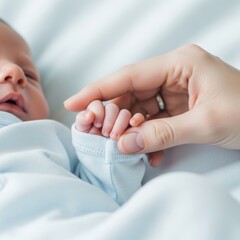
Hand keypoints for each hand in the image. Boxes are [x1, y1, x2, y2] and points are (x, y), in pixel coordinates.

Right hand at [65, 44, 239, 165]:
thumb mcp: (204, 124)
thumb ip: (162, 135)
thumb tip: (124, 145)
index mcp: (179, 64)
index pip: (129, 76)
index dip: (98, 90)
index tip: (74, 102)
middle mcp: (173, 74)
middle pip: (131, 93)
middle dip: (114, 116)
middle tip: (98, 134)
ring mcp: (174, 91)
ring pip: (139, 109)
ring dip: (131, 130)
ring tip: (124, 147)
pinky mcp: (177, 107)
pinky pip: (153, 120)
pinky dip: (148, 137)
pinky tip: (148, 152)